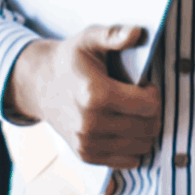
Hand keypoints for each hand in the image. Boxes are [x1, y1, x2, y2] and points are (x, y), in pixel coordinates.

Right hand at [3, 24, 162, 168]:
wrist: (40, 85)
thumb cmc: (71, 60)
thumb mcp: (89, 39)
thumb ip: (113, 35)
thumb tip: (136, 33)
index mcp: (95, 94)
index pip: (149, 106)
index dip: (153, 93)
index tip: (144, 85)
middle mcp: (90, 124)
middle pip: (148, 127)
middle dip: (153, 112)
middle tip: (141, 99)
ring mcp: (87, 143)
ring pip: (142, 146)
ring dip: (146, 129)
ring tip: (132, 112)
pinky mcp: (86, 155)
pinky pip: (129, 161)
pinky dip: (134, 146)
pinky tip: (125, 128)